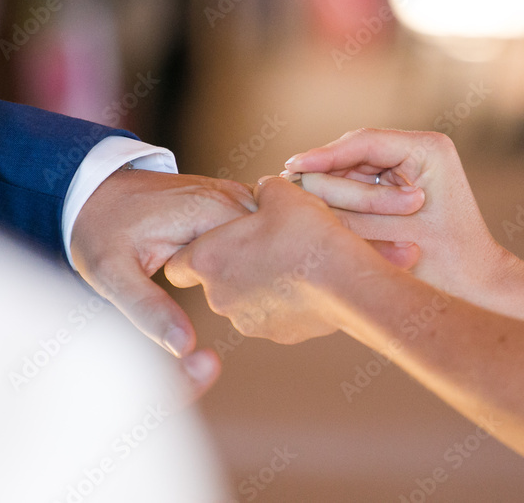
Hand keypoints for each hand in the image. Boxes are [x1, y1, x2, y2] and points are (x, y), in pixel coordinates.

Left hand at [70, 168, 256, 393]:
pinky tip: (256, 276)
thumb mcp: (114, 277)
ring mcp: (231, 193)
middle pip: (273, 239)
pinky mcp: (231, 198)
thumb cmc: (98, 231)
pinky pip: (260, 225)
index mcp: (206, 212)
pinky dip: (263, 249)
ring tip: (266, 293)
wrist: (92, 189)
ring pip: (272, 231)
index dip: (264, 281)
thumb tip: (185, 347)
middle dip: (270, 273)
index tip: (256, 306)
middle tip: (261, 306)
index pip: (263, 247)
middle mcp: (226, 196)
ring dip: (270, 260)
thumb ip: (150, 310)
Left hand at [164, 177, 390, 344]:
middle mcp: (219, 296)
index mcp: (208, 260)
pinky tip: (308, 281)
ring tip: (292, 260)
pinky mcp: (278, 334)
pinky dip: (284, 300)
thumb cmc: (305, 235)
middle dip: (235, 264)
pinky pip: (273, 312)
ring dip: (260, 282)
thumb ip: (263, 190)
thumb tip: (263, 191)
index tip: (217, 242)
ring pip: (245, 298)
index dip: (194, 252)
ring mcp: (248, 320)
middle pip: (215, 281)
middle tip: (266, 242)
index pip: (178, 267)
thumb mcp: (281, 194)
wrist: (345, 281)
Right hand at [284, 129, 523, 313]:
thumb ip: (347, 208)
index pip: (363, 142)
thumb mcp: (389, 233)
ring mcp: (410, 167)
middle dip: (324, 174)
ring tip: (294, 202)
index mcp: (428, 148)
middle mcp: (420, 150)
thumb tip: (297, 189)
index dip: (323, 155)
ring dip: (330, 190)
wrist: (479, 289)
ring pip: (353, 171)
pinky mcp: (400, 185)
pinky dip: (342, 201)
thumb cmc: (446, 266)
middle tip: (283, 187)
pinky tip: (314, 212)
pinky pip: (360, 187)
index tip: (291, 167)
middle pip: (355, 154)